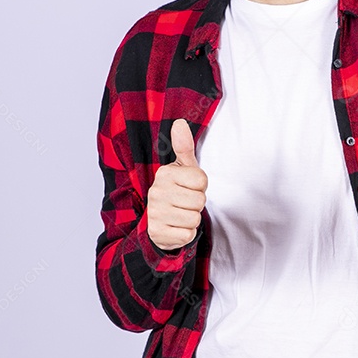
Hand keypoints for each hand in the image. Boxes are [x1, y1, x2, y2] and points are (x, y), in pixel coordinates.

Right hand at [147, 119, 207, 251]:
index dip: (201, 186)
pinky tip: (176, 227)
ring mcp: (155, 213)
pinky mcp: (157, 233)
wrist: (160, 221)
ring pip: (194, 218)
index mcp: (165, 173)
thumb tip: (180, 122)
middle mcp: (157, 192)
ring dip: (192, 219)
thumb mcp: (183, 168)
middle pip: (200, 200)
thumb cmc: (178, 190)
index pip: (202, 181)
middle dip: (197, 204)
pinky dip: (186, 234)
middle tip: (185, 202)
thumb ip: (184, 146)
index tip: (189, 187)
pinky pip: (187, 235)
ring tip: (181, 214)